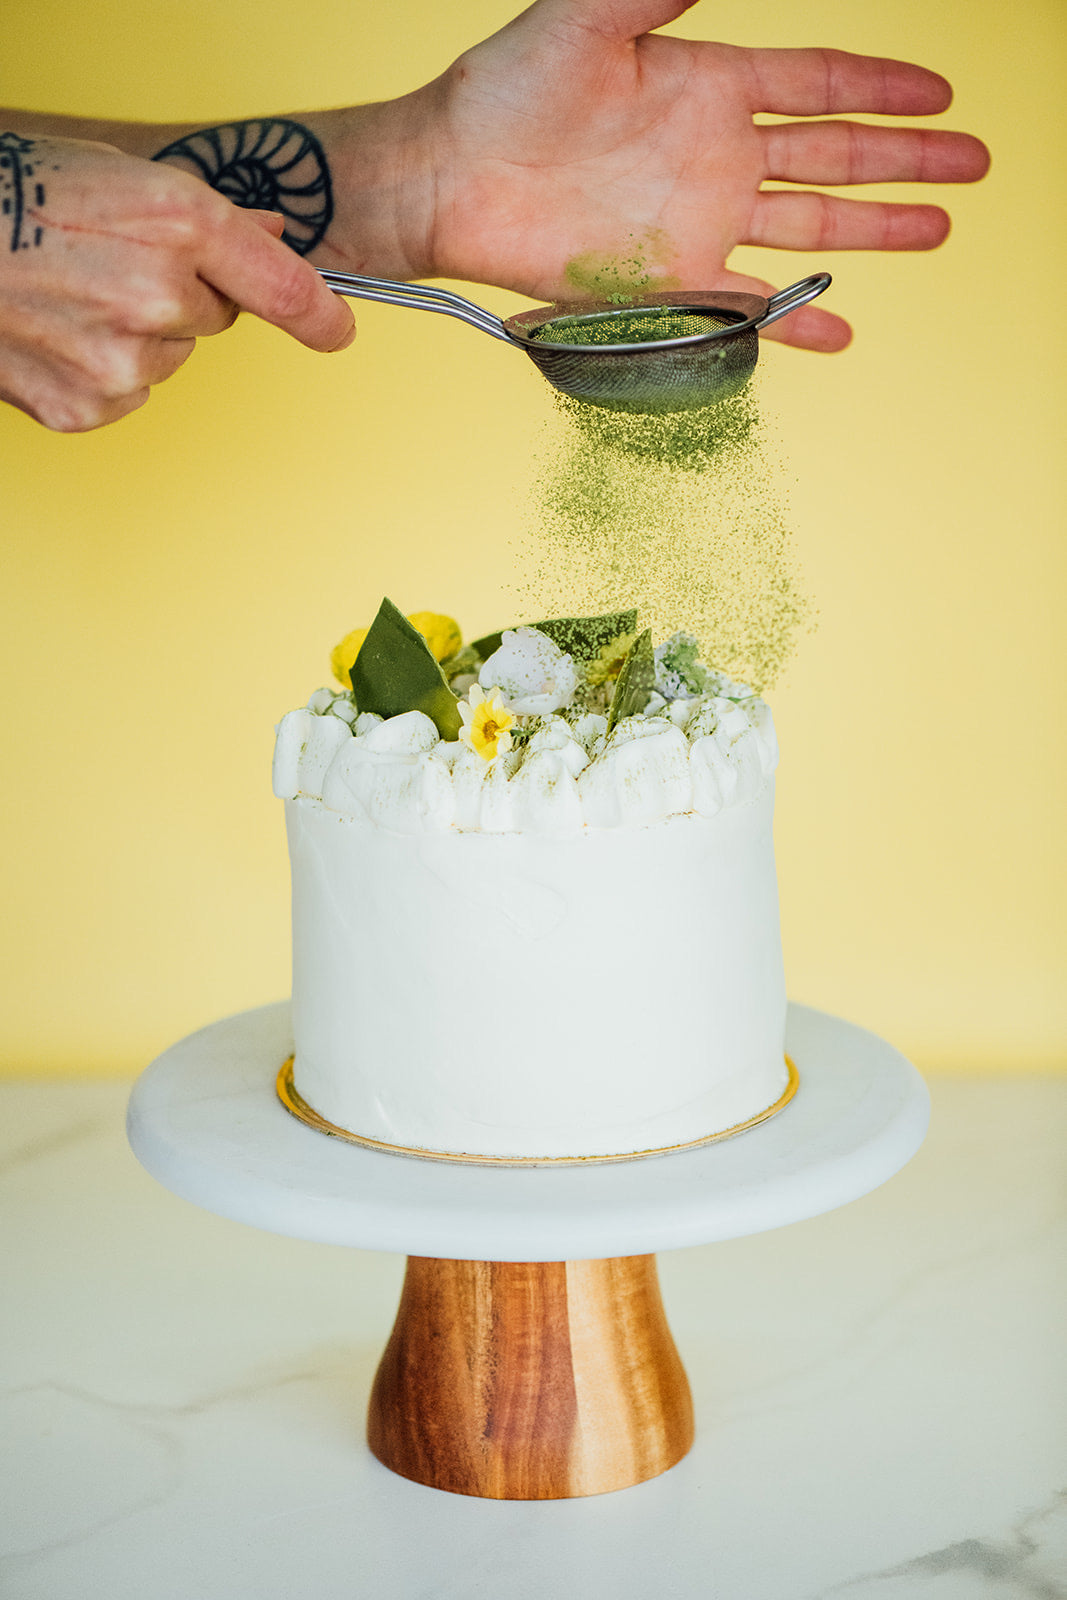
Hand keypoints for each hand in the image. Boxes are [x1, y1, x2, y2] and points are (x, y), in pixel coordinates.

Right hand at [0, 135, 353, 430]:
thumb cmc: (18, 197)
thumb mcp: (124, 178)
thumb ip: (208, 216)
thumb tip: (274, 233)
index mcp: (179, 226)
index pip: (284, 286)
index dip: (320, 313)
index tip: (338, 329)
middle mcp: (159, 297)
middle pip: (216, 320)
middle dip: (181, 298)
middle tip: (112, 267)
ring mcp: (123, 361)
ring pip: (168, 360)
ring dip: (136, 336)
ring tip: (72, 297)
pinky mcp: (90, 407)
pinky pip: (126, 394)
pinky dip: (98, 371)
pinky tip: (57, 334)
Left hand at [399, 0, 989, 348]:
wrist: (452, 178)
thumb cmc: (507, 89)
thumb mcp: (586, 17)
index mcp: (711, 87)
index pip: (820, 81)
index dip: (883, 85)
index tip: (942, 90)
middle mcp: (717, 157)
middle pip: (836, 157)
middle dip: (907, 159)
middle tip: (974, 162)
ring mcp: (699, 223)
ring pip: (810, 229)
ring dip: (876, 231)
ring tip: (939, 229)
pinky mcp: (669, 283)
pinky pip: (747, 306)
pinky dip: (793, 320)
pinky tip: (840, 330)